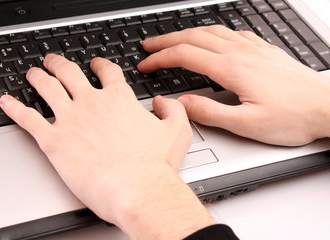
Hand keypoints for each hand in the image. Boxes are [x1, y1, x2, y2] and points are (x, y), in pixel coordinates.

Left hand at [0, 55, 214, 238]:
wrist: (137, 189)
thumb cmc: (155, 165)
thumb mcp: (177, 131)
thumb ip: (172, 109)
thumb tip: (162, 102)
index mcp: (119, 99)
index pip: (106, 72)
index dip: (99, 64)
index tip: (95, 64)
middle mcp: (92, 103)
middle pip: (70, 72)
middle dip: (60, 64)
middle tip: (54, 62)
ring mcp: (71, 119)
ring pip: (47, 88)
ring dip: (38, 77)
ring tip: (33, 73)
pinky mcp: (54, 141)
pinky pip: (27, 119)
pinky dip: (14, 108)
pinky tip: (7, 103)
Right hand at [138, 25, 329, 145]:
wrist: (328, 107)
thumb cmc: (293, 117)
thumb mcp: (247, 124)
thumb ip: (210, 113)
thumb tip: (181, 104)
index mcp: (232, 69)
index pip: (185, 55)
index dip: (160, 59)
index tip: (146, 65)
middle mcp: (241, 52)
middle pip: (193, 37)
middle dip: (166, 40)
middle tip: (149, 46)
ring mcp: (253, 48)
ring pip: (211, 31)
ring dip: (186, 33)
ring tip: (172, 39)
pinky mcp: (263, 50)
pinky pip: (231, 33)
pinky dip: (212, 33)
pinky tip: (212, 39)